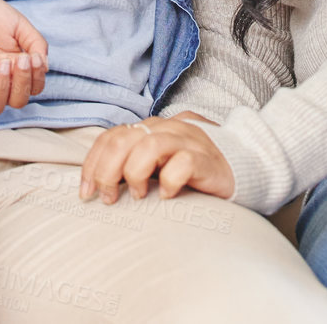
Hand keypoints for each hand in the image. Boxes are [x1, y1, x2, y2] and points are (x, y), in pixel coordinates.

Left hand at [0, 0, 48, 114]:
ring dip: (3, 90)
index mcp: (15, 68)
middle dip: (22, 84)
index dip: (36, 79)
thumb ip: (36, 43)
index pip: (32, 88)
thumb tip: (45, 66)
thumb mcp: (19, 24)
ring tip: (1, 64)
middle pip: (17, 101)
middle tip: (19, 59)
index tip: (34, 58)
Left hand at [79, 113, 234, 204]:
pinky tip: (168, 196)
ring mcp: (187, 141)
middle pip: (124, 139)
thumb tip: (96, 185)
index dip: (92, 164)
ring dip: (136, 173)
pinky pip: (182, 164)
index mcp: (150, 128)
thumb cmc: (192, 170)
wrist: (240, 167)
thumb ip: (131, 164)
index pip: (111, 137)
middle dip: (108, 171)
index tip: (86, 192)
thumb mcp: (157, 165)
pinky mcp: (206, 159)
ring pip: (149, 145)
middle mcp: (166, 129)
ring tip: (140, 196)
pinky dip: (169, 182)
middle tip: (109, 197)